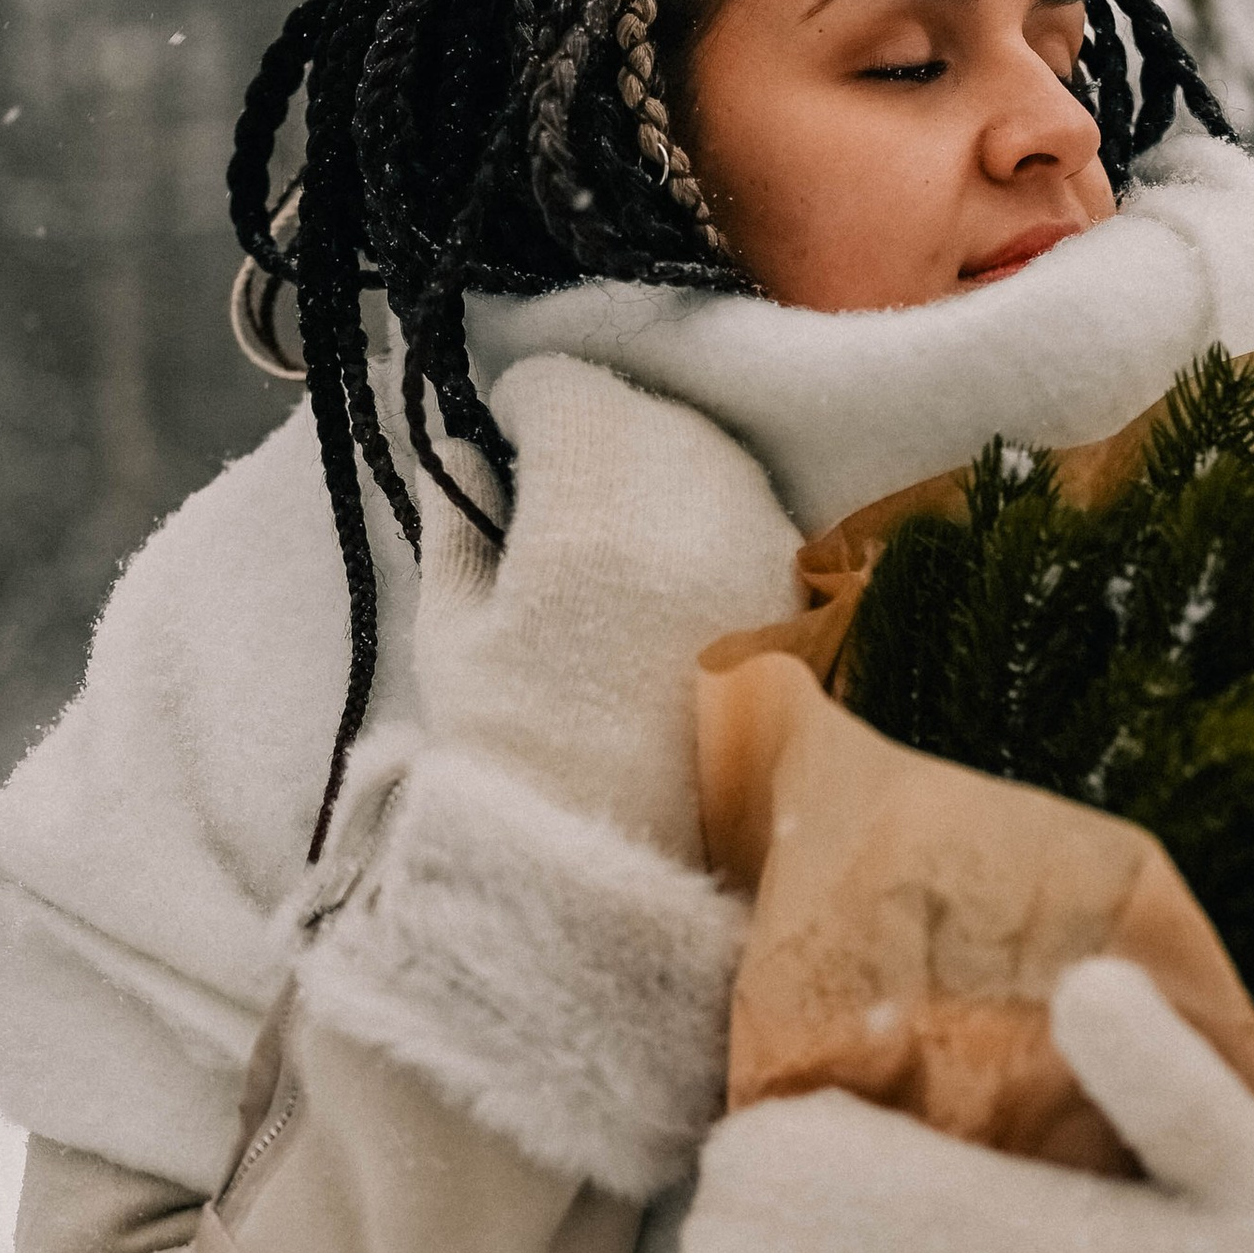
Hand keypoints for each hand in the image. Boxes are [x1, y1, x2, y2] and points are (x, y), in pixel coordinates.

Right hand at [412, 354, 798, 862]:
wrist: (647, 870)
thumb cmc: (529, 760)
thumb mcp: (453, 643)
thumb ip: (453, 526)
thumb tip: (453, 449)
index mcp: (593, 487)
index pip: (557, 382)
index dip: (514, 413)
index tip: (498, 459)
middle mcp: (693, 484)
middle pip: (633, 404)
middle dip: (583, 438)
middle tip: (546, 515)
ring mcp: (760, 526)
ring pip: (697, 449)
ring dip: (646, 476)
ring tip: (606, 563)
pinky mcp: (800, 578)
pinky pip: (742, 507)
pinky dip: (700, 524)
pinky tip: (666, 597)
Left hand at [682, 958, 1253, 1252]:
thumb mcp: (1253, 1161)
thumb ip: (1163, 1076)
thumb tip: (1085, 980)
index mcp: (1003, 1249)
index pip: (791, 1176)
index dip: (793, 1124)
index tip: (856, 1096)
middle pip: (732, 1246)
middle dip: (766, 1181)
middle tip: (845, 1137)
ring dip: (782, 1244)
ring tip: (871, 1200)